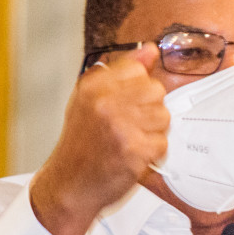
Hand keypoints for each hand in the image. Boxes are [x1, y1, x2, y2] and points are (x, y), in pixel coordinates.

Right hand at [30, 45, 166, 234]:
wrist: (69, 184)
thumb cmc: (81, 143)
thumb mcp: (90, 99)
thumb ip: (122, 72)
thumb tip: (150, 50)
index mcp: (93, 86)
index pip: (139, 70)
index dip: (138, 88)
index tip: (126, 103)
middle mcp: (105, 102)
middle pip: (156, 91)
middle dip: (148, 109)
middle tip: (129, 126)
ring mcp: (121, 127)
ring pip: (164, 117)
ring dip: (152, 131)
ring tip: (130, 140)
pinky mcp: (134, 151)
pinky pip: (162, 143)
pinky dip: (152, 152)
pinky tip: (132, 156)